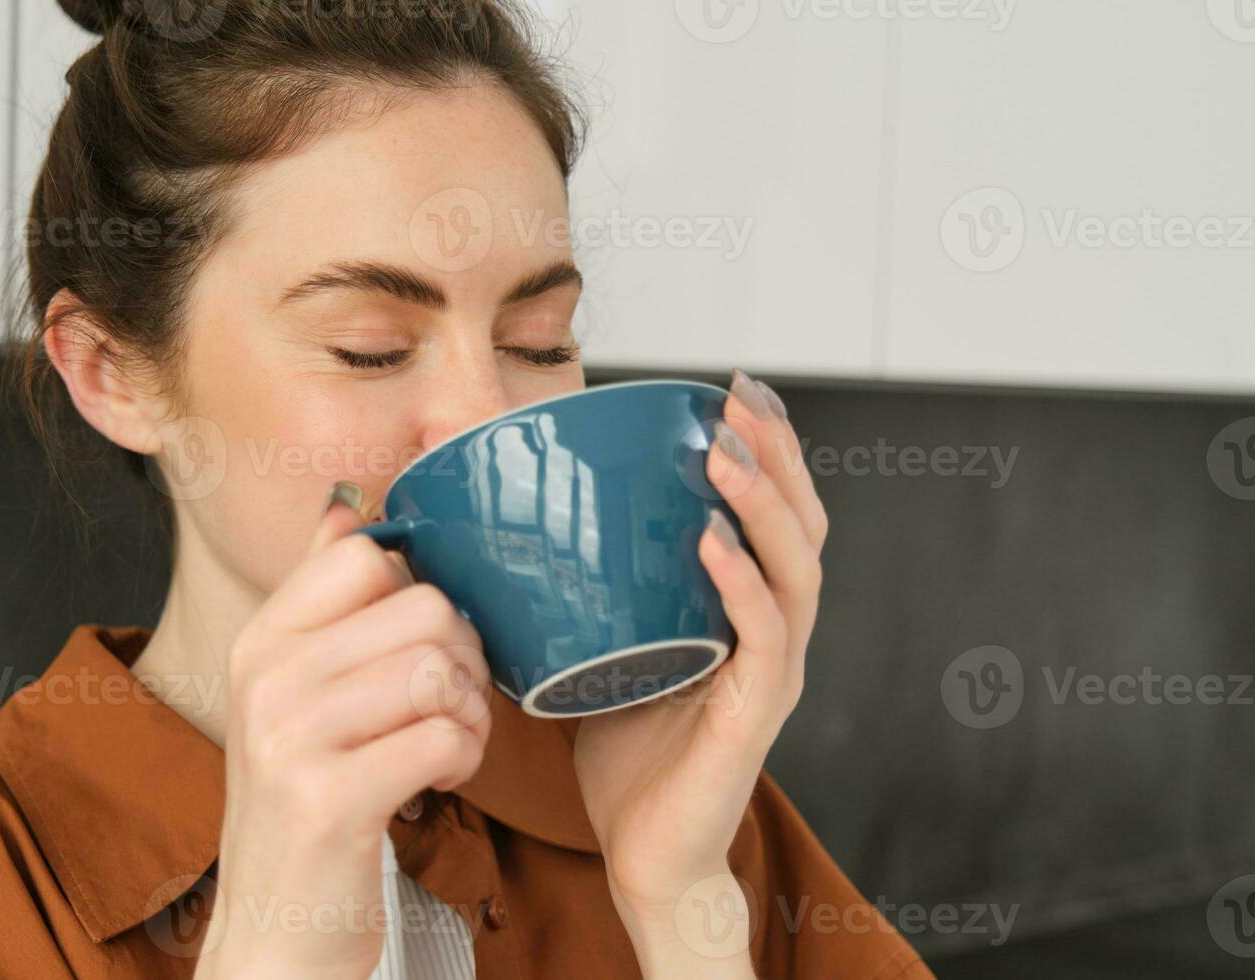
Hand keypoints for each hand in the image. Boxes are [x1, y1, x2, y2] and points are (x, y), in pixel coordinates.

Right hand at [195, 492, 491, 979]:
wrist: (276, 932)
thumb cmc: (309, 802)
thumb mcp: (296, 694)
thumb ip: (322, 600)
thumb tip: (344, 507)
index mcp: (261, 641)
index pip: (366, 557)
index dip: (422, 595)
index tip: (420, 649)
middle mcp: (266, 679)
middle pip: (424, 609)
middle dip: (464, 661)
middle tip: (448, 709)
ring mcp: (290, 739)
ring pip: (439, 670)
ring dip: (469, 713)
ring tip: (446, 745)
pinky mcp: (328, 800)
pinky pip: (444, 736)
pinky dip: (464, 759)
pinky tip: (438, 782)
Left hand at [573, 370, 826, 971]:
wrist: (647, 855)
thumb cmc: (626, 755)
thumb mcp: (606, 651)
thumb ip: (590, 596)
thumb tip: (515, 533)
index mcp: (744, 613)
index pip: (773, 519)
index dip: (763, 454)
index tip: (726, 394)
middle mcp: (772, 633)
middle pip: (801, 526)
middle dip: (776, 456)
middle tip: (738, 399)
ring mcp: (773, 672)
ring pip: (795, 570)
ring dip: (762, 505)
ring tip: (726, 452)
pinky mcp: (756, 713)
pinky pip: (764, 637)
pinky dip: (740, 584)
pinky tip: (711, 543)